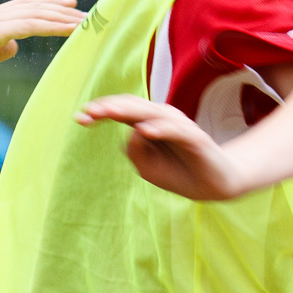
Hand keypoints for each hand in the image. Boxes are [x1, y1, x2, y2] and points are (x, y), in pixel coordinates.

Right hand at [0, 0, 85, 88]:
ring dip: (65, 16)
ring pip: (37, 14)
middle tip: (86, 11)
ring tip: (88, 20)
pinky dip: (55, 25)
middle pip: (33, 7)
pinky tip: (74, 28)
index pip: (21, 11)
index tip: (66, 8)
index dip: (45, 9)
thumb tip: (15, 48)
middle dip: (61, 9)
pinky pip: (32, 25)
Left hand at [76, 95, 245, 200]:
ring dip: (129, 110)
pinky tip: (144, 130)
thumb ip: (134, 151)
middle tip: (89, 112)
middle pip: (133, 106)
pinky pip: (175, 130)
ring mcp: (179, 126)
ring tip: (109, 112)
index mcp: (146, 124)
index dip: (101, 110)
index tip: (79, 118)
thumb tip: (133, 132)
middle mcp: (161, 119)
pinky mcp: (195, 138)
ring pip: (152, 112)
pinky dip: (160, 128)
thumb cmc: (177, 173)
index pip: (121, 110)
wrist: (213, 186)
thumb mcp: (147, 167)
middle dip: (110, 107)